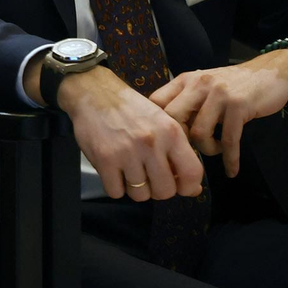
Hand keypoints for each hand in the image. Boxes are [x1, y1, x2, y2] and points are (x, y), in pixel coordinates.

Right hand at [57, 66, 205, 201]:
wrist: (94, 93)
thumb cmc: (130, 108)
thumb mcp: (162, 122)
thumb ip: (178, 153)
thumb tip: (193, 189)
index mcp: (171, 132)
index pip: (192, 173)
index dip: (188, 187)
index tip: (178, 185)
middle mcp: (152, 144)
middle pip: (164, 191)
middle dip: (156, 189)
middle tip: (148, 177)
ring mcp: (127, 153)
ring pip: (140, 195)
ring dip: (134, 188)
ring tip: (128, 172)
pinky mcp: (105, 159)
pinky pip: (116, 192)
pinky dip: (115, 187)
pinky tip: (114, 172)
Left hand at [150, 51, 287, 176]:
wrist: (271, 71)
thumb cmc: (235, 84)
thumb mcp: (206, 85)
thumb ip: (188, 101)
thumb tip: (168, 131)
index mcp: (186, 80)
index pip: (156, 101)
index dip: (158, 124)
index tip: (168, 140)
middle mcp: (198, 84)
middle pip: (172, 118)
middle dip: (179, 140)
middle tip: (190, 150)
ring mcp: (218, 94)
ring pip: (199, 132)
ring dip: (207, 150)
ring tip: (216, 150)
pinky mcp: (239, 105)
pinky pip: (228, 140)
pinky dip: (229, 159)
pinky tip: (231, 170)